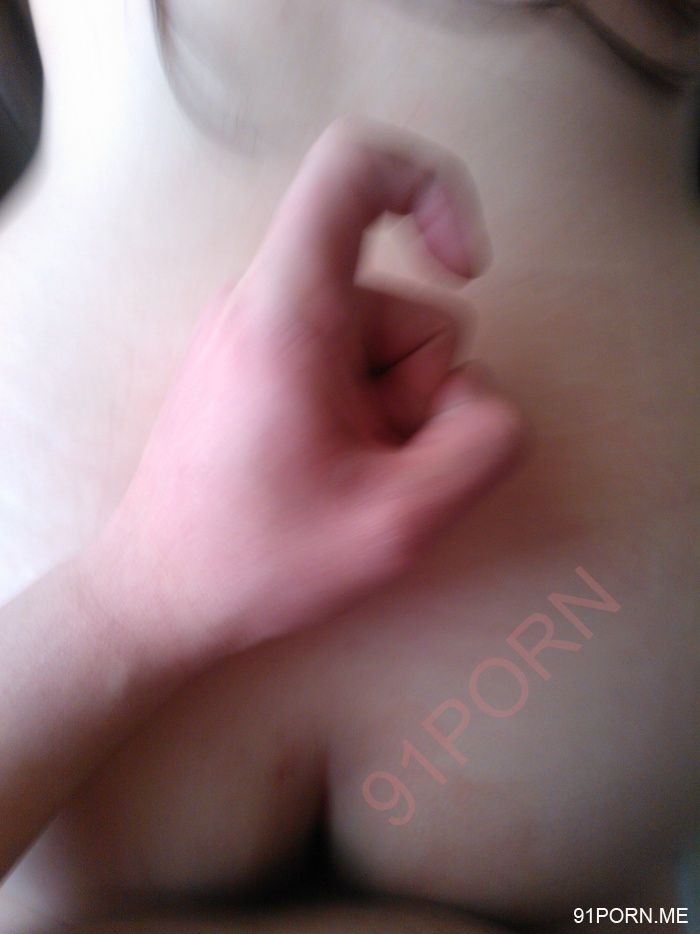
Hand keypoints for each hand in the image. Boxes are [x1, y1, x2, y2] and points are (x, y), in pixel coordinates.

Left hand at [89, 120, 524, 662]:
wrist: (158, 595)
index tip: (466, 268)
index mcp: (288, 310)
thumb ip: (483, 443)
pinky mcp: (258, 367)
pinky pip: (347, 368)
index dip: (431, 190)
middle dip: (420, 392)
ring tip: (344, 477)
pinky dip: (362, 418)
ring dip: (391, 414)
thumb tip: (481, 400)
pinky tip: (329, 472)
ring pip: (380, 346)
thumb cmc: (257, 559)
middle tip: (375, 467)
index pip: (352, 170)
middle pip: (400, 303)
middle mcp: (265, 302)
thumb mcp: (399, 522)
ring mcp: (259, 335)